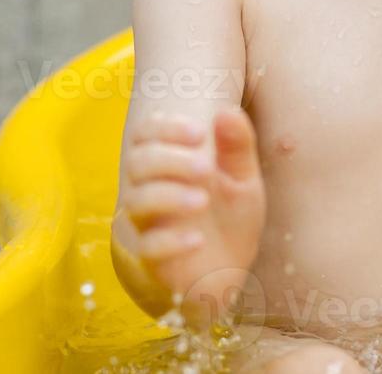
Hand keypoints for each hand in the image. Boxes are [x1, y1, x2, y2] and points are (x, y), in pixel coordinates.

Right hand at [117, 108, 266, 326]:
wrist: (231, 270)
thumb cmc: (232, 216)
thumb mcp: (244, 178)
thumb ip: (237, 145)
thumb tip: (227, 111)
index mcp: (171, 164)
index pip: (146, 135)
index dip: (165, 128)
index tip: (199, 132)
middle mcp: (153, 190)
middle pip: (137, 163)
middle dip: (169, 160)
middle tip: (206, 167)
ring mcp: (151, 225)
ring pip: (137, 202)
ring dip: (169, 196)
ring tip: (204, 200)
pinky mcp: (154, 259)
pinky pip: (149, 247)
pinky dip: (171, 240)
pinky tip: (198, 239)